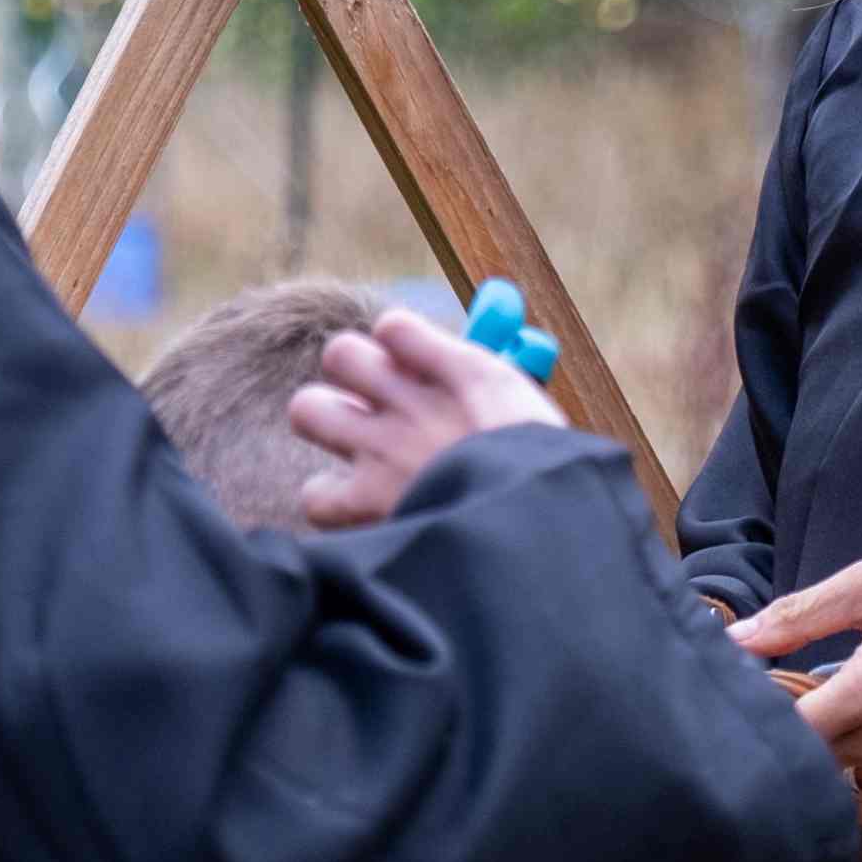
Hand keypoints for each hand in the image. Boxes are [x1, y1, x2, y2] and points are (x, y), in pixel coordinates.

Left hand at [287, 307, 566, 527]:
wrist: (541, 533)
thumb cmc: (553, 481)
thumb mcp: (529, 414)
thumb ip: (487, 388)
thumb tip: (443, 370)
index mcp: (466, 373)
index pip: (394, 328)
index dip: (396, 348)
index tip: (411, 370)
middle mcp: (416, 402)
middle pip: (341, 354)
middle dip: (352, 377)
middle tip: (376, 406)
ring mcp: (383, 450)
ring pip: (308, 407)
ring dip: (328, 424)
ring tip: (360, 449)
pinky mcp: (364, 503)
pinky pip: (316, 494)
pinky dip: (331, 503)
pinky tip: (359, 509)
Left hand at [729, 555, 861, 808]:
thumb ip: (800, 614)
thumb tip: (734, 639)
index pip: (792, 729)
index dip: (767, 714)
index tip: (763, 694)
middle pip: (814, 757)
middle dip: (804, 729)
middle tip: (815, 691)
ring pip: (845, 777)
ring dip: (840, 748)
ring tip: (861, 705)